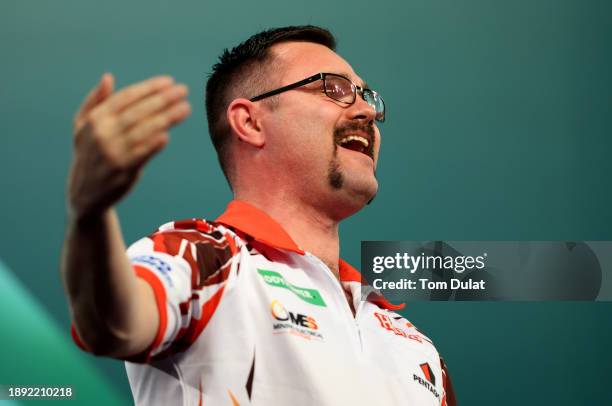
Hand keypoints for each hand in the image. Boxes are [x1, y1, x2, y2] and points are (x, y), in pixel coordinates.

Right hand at [68, 74, 190, 219]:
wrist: (84, 192)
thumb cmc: (90, 153)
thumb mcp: (82, 127)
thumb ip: (95, 101)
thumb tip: (108, 78)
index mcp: (95, 119)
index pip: (126, 98)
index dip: (148, 88)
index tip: (169, 81)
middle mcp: (102, 133)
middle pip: (138, 112)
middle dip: (163, 99)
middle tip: (183, 91)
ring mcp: (112, 152)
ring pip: (143, 131)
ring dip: (167, 118)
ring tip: (185, 108)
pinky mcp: (122, 170)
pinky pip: (141, 154)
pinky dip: (153, 144)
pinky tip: (167, 134)